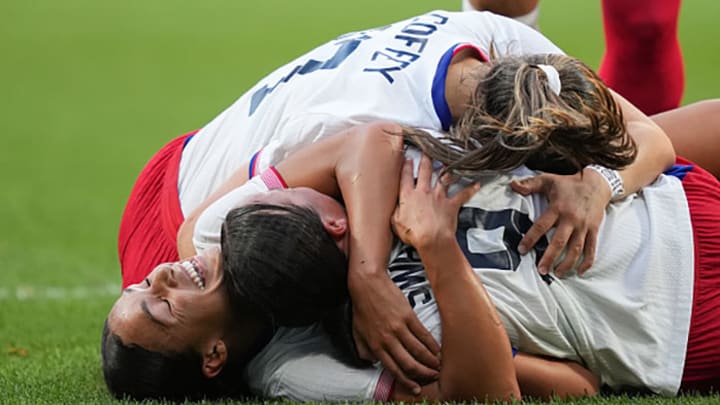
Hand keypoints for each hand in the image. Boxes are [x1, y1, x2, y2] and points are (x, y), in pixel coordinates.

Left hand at [349, 270, 440, 393]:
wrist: (368, 284)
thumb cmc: (362, 306)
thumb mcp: (357, 331)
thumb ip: (364, 349)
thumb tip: (373, 362)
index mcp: (375, 346)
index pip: (393, 369)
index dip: (406, 381)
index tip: (415, 387)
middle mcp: (388, 340)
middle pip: (409, 363)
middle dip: (423, 374)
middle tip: (432, 377)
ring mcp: (399, 328)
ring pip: (419, 351)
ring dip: (430, 361)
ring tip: (437, 366)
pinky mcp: (408, 316)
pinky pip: (423, 335)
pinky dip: (432, 345)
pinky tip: (437, 350)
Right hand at [391, 156, 479, 250]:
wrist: (431, 238)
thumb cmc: (414, 233)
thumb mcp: (395, 222)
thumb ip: (396, 211)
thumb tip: (395, 207)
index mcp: (408, 196)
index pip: (405, 176)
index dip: (406, 166)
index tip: (407, 160)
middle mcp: (423, 192)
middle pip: (425, 171)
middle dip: (426, 159)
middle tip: (427, 151)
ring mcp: (438, 197)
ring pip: (443, 178)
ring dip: (447, 169)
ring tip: (449, 161)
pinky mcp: (450, 204)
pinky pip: (462, 195)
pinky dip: (470, 189)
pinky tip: (475, 184)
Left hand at [511, 169, 610, 276]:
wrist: (598, 183)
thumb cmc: (570, 184)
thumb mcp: (548, 180)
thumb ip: (530, 184)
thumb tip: (512, 185)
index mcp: (558, 208)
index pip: (541, 226)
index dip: (531, 239)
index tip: (522, 250)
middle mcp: (571, 219)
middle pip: (559, 242)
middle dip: (549, 258)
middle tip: (541, 270)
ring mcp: (584, 226)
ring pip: (576, 249)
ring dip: (567, 263)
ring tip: (557, 273)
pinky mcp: (594, 230)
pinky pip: (591, 248)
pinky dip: (587, 262)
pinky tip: (580, 271)